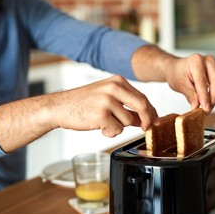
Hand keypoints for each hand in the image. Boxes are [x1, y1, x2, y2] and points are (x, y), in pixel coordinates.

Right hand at [0, 75, 158, 152]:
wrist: (60, 107)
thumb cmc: (83, 103)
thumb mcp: (107, 98)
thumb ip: (126, 106)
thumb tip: (145, 118)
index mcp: (117, 81)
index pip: (142, 96)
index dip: (151, 111)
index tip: (155, 120)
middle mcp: (113, 88)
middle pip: (142, 106)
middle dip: (146, 120)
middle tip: (145, 129)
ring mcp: (107, 101)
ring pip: (128, 122)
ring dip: (119, 127)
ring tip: (104, 122)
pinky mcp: (101, 115)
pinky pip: (116, 130)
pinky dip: (109, 132)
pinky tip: (98, 126)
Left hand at [164, 54, 214, 112]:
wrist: (176, 68)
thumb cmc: (176, 73)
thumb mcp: (180, 85)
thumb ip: (190, 95)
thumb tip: (197, 106)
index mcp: (196, 61)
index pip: (203, 82)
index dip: (205, 97)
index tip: (205, 109)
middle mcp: (208, 61)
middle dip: (212, 99)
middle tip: (207, 110)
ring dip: (214, 98)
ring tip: (205, 106)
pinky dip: (214, 95)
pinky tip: (207, 100)